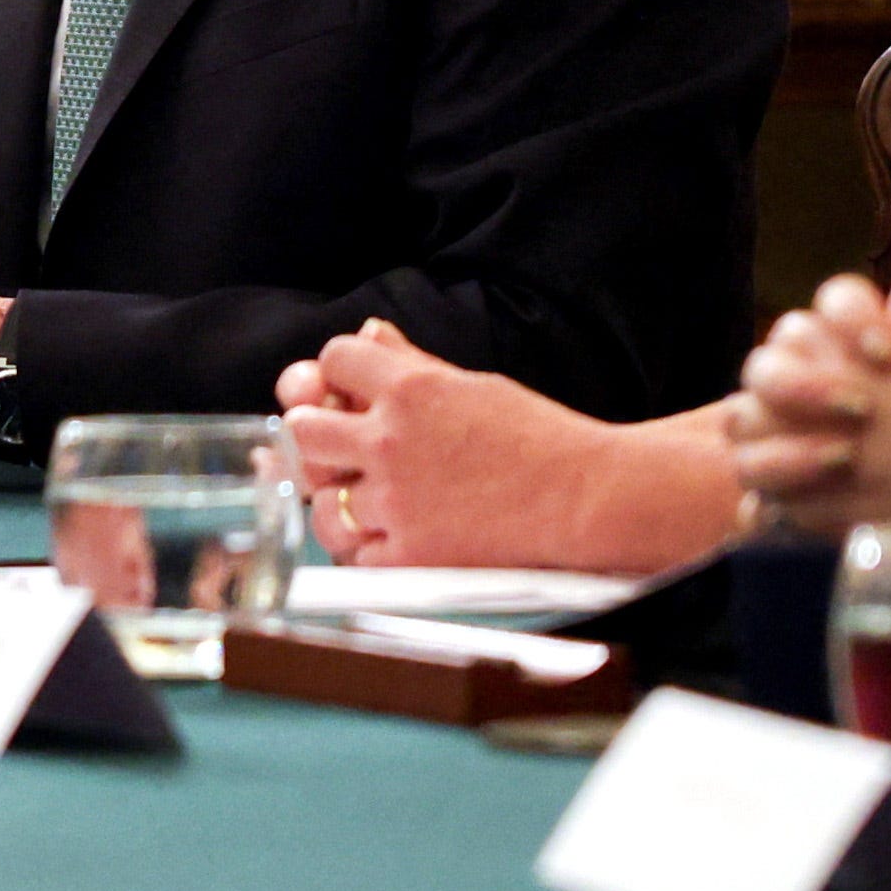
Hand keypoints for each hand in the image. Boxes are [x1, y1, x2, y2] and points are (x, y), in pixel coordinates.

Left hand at [277, 321, 739, 573]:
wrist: (586, 498)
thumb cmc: (540, 439)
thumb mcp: (474, 385)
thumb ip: (411, 362)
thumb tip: (366, 334)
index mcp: (412, 387)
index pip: (333, 360)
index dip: (339, 374)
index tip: (349, 391)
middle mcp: (391, 439)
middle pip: (304, 428)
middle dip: (317, 433)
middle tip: (336, 447)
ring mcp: (395, 500)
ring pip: (319, 500)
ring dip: (337, 499)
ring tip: (365, 500)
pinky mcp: (407, 556)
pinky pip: (352, 555)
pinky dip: (365, 550)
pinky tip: (391, 537)